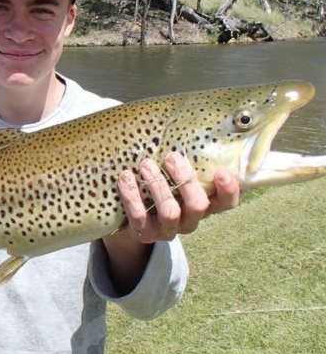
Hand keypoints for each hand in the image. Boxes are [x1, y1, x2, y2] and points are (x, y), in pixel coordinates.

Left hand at [118, 152, 239, 243]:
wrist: (127, 213)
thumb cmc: (157, 181)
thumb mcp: (172, 171)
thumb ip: (185, 155)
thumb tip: (189, 120)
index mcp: (203, 203)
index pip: (226, 202)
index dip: (228, 189)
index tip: (221, 171)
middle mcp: (188, 220)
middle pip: (198, 206)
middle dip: (185, 180)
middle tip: (171, 158)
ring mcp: (166, 230)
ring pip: (170, 213)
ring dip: (158, 186)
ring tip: (146, 164)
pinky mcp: (143, 234)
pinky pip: (138, 217)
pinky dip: (132, 196)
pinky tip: (125, 177)